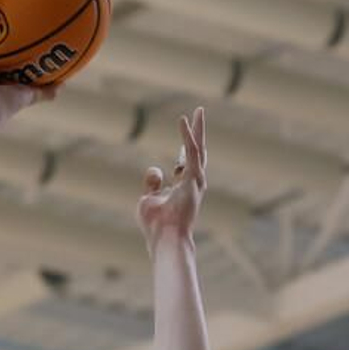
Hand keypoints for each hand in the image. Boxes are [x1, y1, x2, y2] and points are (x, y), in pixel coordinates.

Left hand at [138, 107, 207, 252]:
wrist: (165, 238)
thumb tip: (155, 168)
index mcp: (184, 188)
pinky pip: (191, 152)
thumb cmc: (156, 226)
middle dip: (199, 133)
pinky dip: (188, 136)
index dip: (185, 149)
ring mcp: (196, 181)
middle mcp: (193, 183)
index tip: (185, 138)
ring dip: (198, 129)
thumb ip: (152, 183)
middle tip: (200, 113)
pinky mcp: (193, 179)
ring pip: (198, 148)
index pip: (186, 163)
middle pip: (198, 151)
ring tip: (199, 110)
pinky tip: (184, 121)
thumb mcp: (148, 200)